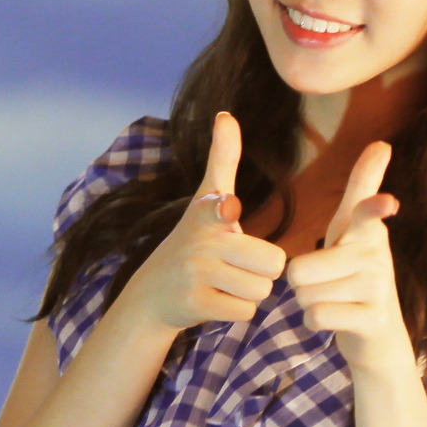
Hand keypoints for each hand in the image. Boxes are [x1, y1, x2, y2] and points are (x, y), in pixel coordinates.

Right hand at [122, 112, 287, 332]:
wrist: (152, 294)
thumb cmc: (193, 240)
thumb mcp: (206, 198)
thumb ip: (223, 158)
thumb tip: (226, 113)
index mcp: (208, 212)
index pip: (222, 207)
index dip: (226, 209)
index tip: (226, 208)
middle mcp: (200, 241)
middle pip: (273, 263)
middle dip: (262, 271)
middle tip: (237, 267)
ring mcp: (195, 274)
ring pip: (261, 291)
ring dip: (249, 292)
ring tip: (224, 283)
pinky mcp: (194, 304)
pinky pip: (246, 313)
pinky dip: (237, 312)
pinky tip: (216, 301)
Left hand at [283, 140, 411, 375]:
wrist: (378, 335)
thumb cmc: (355, 273)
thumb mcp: (354, 229)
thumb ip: (364, 188)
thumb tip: (382, 143)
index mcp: (367, 231)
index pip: (367, 211)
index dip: (375, 206)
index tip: (388, 202)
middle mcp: (376, 256)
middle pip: (299, 269)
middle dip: (300, 282)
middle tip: (324, 282)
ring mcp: (377, 288)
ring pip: (305, 294)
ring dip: (308, 302)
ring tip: (333, 300)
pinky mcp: (373, 319)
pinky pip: (316, 316)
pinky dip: (315, 321)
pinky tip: (335, 318)